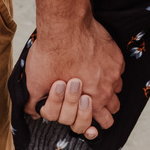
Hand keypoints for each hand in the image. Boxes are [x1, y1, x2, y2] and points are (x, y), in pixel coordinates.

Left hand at [24, 16, 123, 139]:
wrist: (65, 26)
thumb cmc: (51, 55)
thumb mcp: (36, 83)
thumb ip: (33, 103)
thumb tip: (31, 113)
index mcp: (90, 101)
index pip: (103, 123)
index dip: (97, 123)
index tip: (92, 117)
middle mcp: (106, 89)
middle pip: (114, 108)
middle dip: (105, 108)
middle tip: (92, 100)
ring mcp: (113, 72)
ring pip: (117, 88)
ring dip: (108, 88)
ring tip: (94, 81)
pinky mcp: (116, 56)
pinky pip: (118, 69)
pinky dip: (109, 69)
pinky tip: (97, 63)